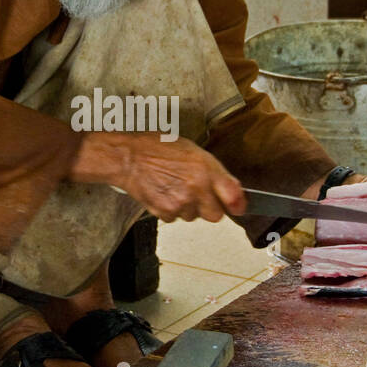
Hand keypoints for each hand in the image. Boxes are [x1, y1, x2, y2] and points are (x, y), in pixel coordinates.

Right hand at [69, 131, 244, 221]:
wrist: (129, 157)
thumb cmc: (158, 148)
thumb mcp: (192, 150)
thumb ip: (214, 171)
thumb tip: (232, 189)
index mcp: (206, 169)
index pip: (234, 197)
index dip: (237, 205)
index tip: (237, 207)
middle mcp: (197, 188)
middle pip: (215, 215)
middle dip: (209, 208)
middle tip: (198, 195)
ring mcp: (181, 202)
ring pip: (193, 217)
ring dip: (188, 207)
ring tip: (174, 188)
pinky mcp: (165, 212)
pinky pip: (175, 218)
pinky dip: (171, 210)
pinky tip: (163, 193)